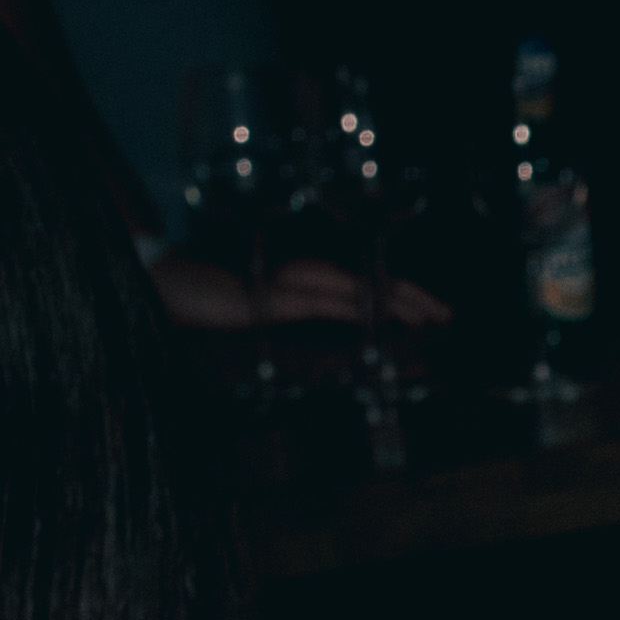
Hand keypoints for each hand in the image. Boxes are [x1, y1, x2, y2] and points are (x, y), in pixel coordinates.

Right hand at [150, 252, 451, 331]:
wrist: (170, 288)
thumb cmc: (219, 301)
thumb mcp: (275, 316)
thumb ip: (311, 323)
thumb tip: (350, 343)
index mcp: (308, 281)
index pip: (365, 286)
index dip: (404, 296)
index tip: (437, 314)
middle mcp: (304, 277)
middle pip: (369, 282)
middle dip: (412, 297)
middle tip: (448, 316)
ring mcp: (287, 286)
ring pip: (350, 289)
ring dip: (389, 302)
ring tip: (425, 317)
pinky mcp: (270, 301)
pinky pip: (316, 303)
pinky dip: (346, 308)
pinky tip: (371, 314)